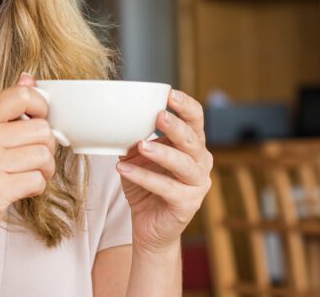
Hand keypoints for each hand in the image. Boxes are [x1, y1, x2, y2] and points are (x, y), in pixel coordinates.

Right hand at [0, 74, 54, 259]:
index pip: (22, 95)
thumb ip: (5, 110)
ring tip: (26, 177)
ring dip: (43, 171)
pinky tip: (20, 191)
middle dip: (46, 148)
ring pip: (43, 156)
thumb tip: (29, 77)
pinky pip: (37, 180)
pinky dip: (36, 188)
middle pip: (41, 128)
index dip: (42, 108)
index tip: (40, 124)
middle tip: (33, 161)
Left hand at [116, 89, 211, 254]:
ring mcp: (198, 184)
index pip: (196, 119)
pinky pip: (166, 188)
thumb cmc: (146, 185)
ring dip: (162, 152)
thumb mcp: (138, 157)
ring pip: (183, 164)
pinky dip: (144, 177)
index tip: (168, 93)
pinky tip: (124, 168)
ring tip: (140, 145)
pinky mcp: (188, 204)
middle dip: (176, 126)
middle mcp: (201, 162)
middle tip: (159, 115)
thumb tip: (118, 118)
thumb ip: (135, 138)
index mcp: (192, 144)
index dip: (185, 105)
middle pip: (193, 139)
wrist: (149, 226)